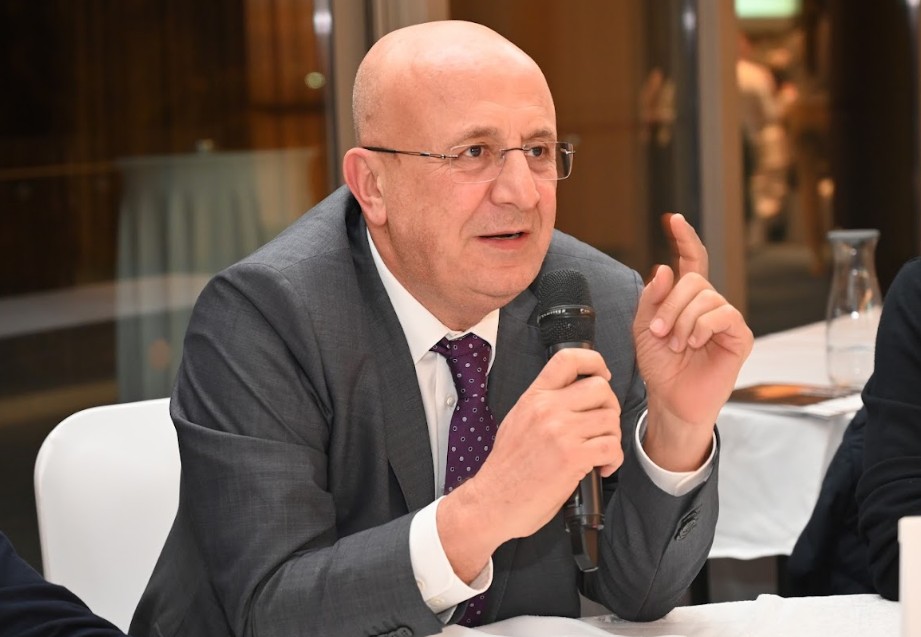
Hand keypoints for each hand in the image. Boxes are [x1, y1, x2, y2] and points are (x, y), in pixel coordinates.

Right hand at [437, 348, 621, 580]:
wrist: (493, 501)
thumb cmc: (507, 468)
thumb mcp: (518, 420)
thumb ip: (544, 404)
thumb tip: (575, 396)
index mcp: (534, 397)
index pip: (568, 360)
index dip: (594, 362)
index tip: (602, 376)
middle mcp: (547, 408)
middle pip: (601, 388)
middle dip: (610, 408)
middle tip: (602, 427)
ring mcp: (560, 431)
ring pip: (611, 419)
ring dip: (612, 438)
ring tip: (599, 452)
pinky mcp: (572, 457)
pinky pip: (612, 447)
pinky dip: (613, 460)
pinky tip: (600, 468)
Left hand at [633, 213, 752, 470]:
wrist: (671, 399)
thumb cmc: (659, 366)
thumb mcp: (643, 328)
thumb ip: (651, 298)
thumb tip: (664, 267)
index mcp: (685, 299)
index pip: (691, 260)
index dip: (684, 238)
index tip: (673, 219)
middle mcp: (708, 304)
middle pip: (693, 281)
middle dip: (670, 304)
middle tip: (660, 332)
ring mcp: (725, 319)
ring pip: (706, 297)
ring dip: (683, 321)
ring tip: (676, 343)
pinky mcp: (739, 336)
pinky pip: (724, 315)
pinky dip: (703, 327)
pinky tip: (695, 343)